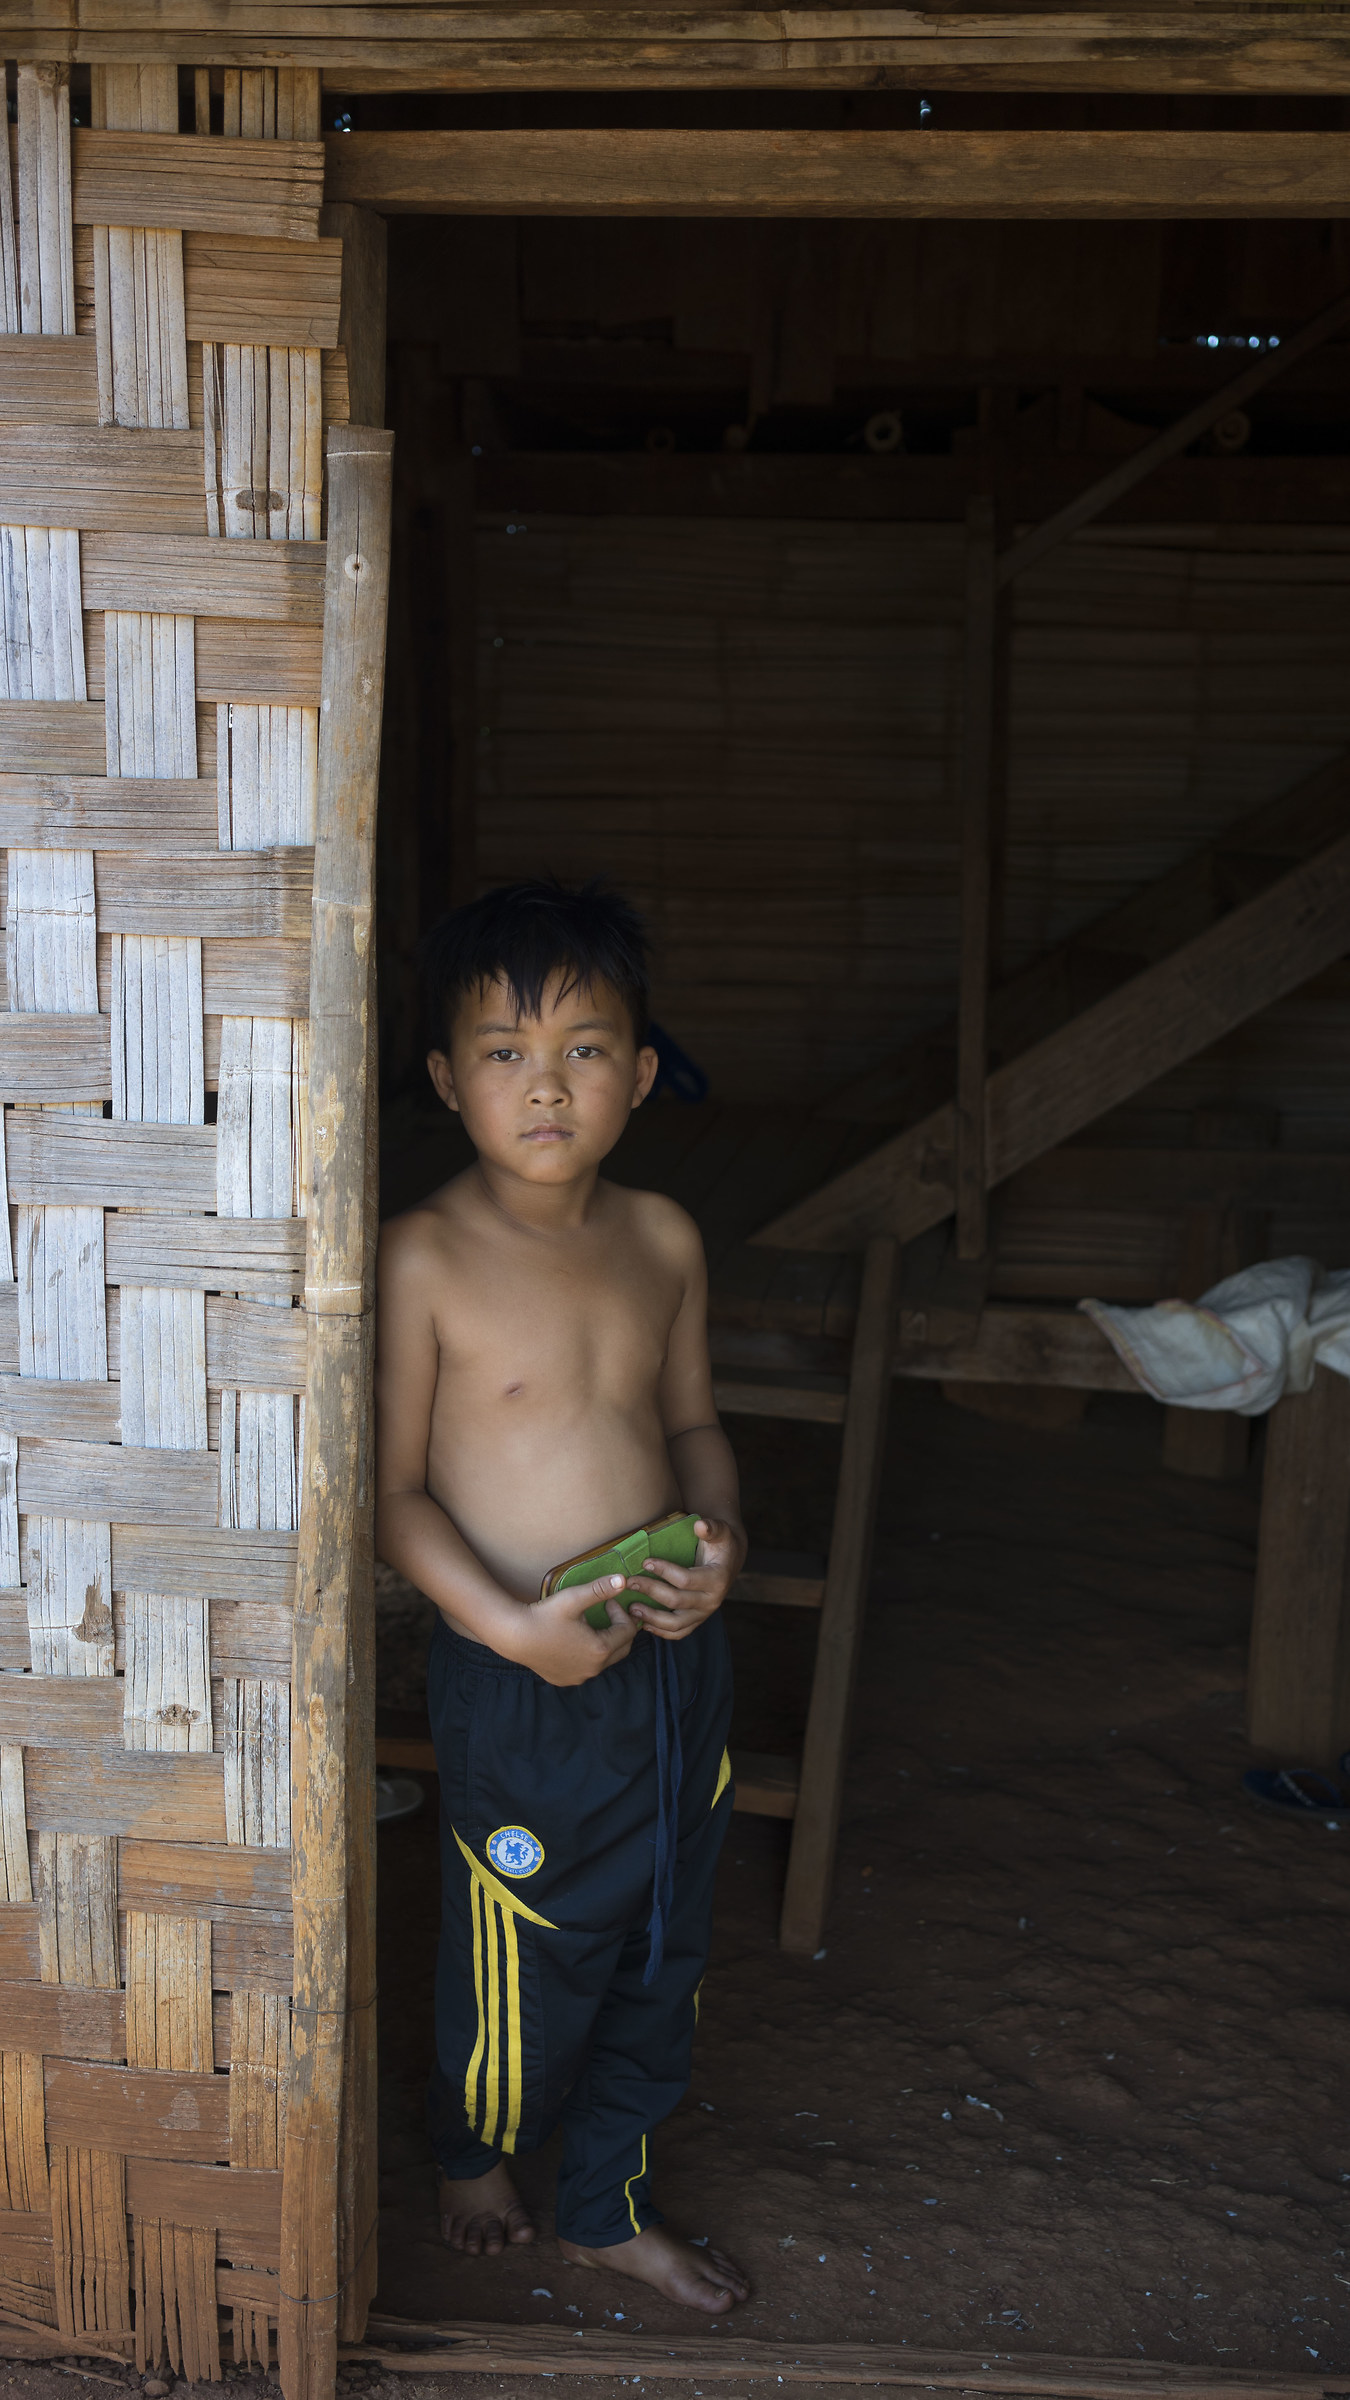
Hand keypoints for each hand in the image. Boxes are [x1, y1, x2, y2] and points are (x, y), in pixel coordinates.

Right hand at [508, 1574, 638, 1686]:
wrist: (514, 1636)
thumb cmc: (545, 1615)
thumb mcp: (574, 1598)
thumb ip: (601, 1589)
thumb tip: (624, 1580)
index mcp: (600, 1650)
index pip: (627, 1631)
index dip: (621, 1613)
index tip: (607, 1602)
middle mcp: (593, 1669)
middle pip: (622, 1649)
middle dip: (619, 1629)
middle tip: (607, 1612)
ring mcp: (579, 1677)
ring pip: (605, 1660)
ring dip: (605, 1642)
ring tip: (591, 1625)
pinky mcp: (565, 1680)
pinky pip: (587, 1669)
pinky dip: (589, 1655)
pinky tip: (576, 1641)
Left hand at [625, 1517, 746, 1641]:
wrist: (729, 1560)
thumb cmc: (721, 1543)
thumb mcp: (720, 1531)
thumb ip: (711, 1528)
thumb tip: (700, 1525)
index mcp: (717, 1579)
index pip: (685, 1580)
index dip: (664, 1571)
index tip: (645, 1561)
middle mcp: (712, 1600)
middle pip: (676, 1601)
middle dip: (650, 1591)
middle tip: (629, 1582)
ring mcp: (704, 1613)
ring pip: (676, 1624)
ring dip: (652, 1618)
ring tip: (631, 1609)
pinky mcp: (697, 1620)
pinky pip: (679, 1632)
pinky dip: (660, 1632)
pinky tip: (644, 1625)